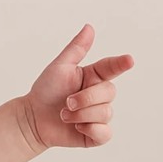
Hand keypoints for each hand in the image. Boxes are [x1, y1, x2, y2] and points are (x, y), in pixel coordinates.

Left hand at [22, 24, 134, 150]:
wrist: (33, 119)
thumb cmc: (46, 91)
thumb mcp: (60, 67)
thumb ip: (76, 48)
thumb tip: (89, 27)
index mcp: (94, 76)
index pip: (112, 68)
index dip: (121, 63)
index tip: (129, 60)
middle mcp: (100, 95)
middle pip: (109, 93)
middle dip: (85, 98)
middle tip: (66, 102)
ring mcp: (99, 115)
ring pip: (105, 113)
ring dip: (80, 115)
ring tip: (64, 116)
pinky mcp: (96, 134)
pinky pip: (104, 133)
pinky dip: (89, 129)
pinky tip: (76, 127)